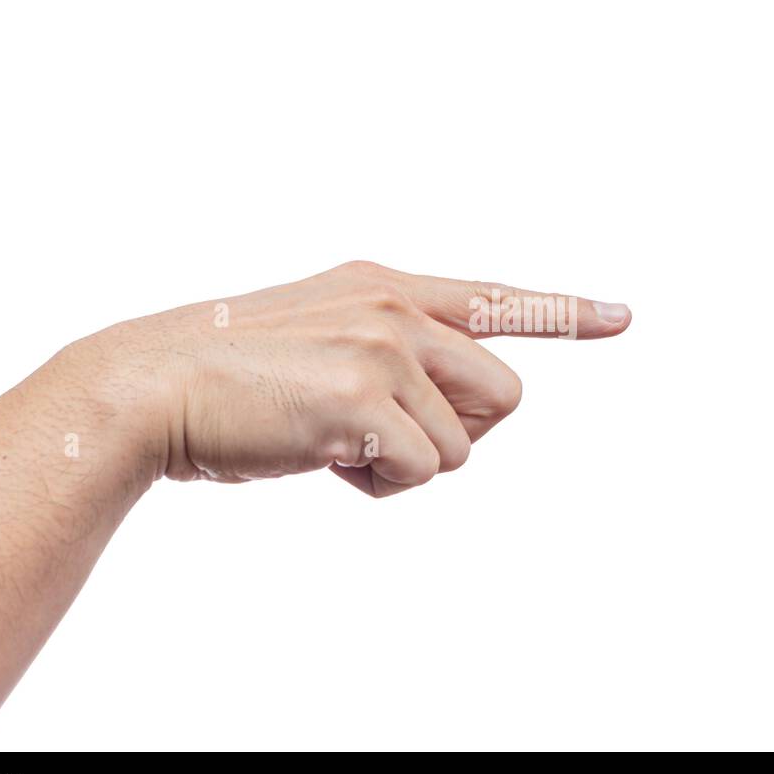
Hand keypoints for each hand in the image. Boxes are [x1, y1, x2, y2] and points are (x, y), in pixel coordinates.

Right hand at [81, 261, 631, 496]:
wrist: (149, 387)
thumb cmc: (233, 380)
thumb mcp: (323, 342)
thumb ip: (396, 358)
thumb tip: (456, 423)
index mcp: (389, 288)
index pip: (499, 299)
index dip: (567, 312)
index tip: (624, 317)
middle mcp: (399, 308)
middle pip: (505, 396)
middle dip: (458, 432)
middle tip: (379, 433)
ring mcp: (385, 348)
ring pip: (464, 446)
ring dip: (406, 464)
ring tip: (332, 442)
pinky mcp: (365, 399)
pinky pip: (422, 473)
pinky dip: (377, 486)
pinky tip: (320, 460)